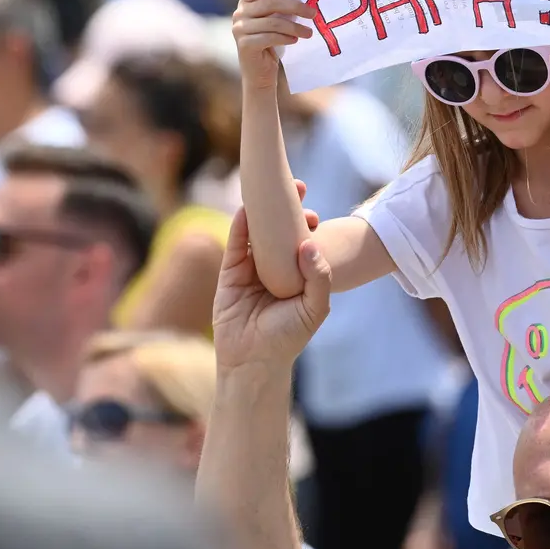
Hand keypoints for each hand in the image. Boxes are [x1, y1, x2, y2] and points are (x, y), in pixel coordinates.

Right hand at [212, 180, 324, 372]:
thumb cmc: (289, 336)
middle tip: (299, 188)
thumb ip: (319, 277)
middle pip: (281, 230)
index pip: (304, 240)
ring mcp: (252, 268)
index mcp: (298, 274)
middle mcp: (276, 267)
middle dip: (290, 207)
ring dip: (265, 209)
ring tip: (275, 189)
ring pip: (258, 232)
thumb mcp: (314, 307)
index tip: (314, 211)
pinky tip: (247, 207)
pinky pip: (235, 243)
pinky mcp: (229, 273)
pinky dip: (240, 224)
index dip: (308, 223)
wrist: (254, 360)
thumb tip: (310, 243)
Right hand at [232, 0, 316, 90]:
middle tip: (313, 13)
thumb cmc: (271, 44)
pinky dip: (286, 38)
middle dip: (295, 6)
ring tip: (309, 33)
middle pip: (270, 3)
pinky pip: (270, 37)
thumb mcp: (275, 22)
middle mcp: (240, 13)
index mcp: (246, 2)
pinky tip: (295, 40)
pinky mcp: (244, 44)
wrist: (260, 74)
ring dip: (295, 27)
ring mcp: (239, 29)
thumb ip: (281, 9)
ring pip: (273, 22)